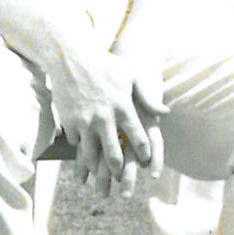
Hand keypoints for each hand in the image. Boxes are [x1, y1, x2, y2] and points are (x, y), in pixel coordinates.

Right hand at [43, 32, 161, 197]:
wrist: (69, 58)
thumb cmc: (103, 64)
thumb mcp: (129, 76)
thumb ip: (147, 97)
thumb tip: (165, 112)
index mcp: (123, 108)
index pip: (139, 139)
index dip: (145, 153)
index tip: (147, 161)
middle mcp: (105, 118)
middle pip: (115, 154)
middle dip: (119, 170)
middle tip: (123, 176)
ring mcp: (85, 121)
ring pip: (92, 153)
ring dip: (96, 167)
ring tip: (100, 175)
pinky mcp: (69, 121)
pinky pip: (76, 142)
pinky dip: (80, 148)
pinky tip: (82, 154)